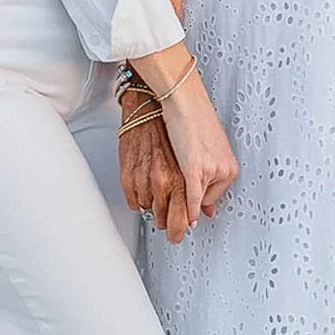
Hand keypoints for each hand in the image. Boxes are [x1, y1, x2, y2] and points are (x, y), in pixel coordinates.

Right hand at [118, 97, 193, 243]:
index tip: (184, 228)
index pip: (186, 218)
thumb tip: (205, 210)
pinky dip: (140, 197)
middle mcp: (165, 182)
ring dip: (155, 207)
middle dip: (170, 223)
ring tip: (159, 193)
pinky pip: (134, 201)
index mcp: (187, 179)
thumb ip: (206, 187)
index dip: (185, 226)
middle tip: (171, 220)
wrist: (150, 107)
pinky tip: (146, 185)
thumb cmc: (176, 126)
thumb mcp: (204, 156)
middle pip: (167, 221)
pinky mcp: (129, 177)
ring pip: (150, 212)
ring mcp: (145, 180)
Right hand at [159, 73, 238, 220]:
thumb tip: (206, 200)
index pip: (217, 194)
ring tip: (176, 186)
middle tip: (183, 187)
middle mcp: (224, 168)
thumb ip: (211, 170)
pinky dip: (189, 211)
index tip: (197, 202)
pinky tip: (186, 219)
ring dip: (186, 201)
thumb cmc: (193, 117)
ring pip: (198, 199)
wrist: (184, 100)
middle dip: (194, 197)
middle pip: (208, 198)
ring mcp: (210, 170)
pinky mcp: (194, 169)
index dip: (203, 197)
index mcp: (229, 164)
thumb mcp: (210, 146)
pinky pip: (193, 199)